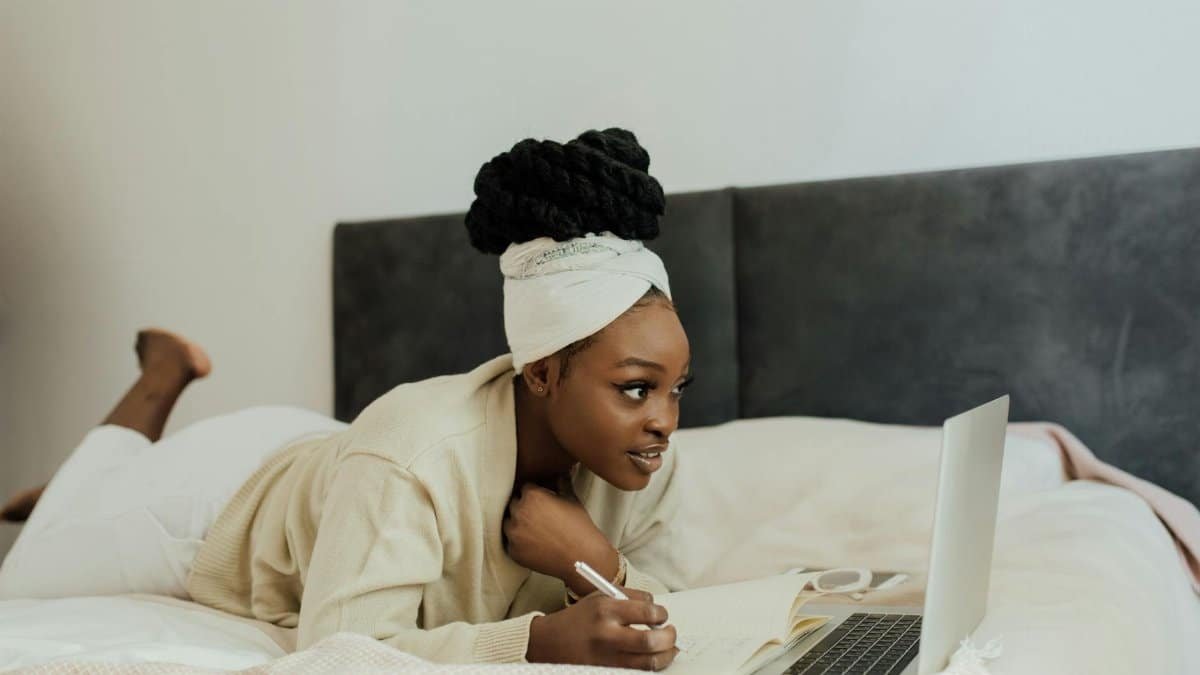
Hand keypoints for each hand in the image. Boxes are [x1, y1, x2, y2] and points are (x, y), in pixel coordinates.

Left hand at [503, 482, 614, 583]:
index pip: (524, 488)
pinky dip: (518, 542)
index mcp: (532, 496)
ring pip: (508, 523)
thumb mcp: (572, 500)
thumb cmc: (579, 527)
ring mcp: (514, 533)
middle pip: (513, 504)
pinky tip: (533, 544)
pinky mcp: (513, 551)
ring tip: (534, 531)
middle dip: (524, 507)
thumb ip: (562, 482)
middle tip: (538, 517)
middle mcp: (519, 512)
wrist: (582, 558)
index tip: (541, 502)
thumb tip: (561, 471)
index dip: (534, 494)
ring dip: (517, 524)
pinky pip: (510, 542)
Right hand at [527, 589, 678, 670]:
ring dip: (666, 656)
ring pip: (648, 664)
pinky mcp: (606, 673)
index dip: (661, 613)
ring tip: (668, 648)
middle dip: (670, 637)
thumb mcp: (600, 596)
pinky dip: (649, 667)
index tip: (662, 615)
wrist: (551, 642)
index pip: (647, 611)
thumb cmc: (580, 618)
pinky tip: (651, 659)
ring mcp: (607, 658)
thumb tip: (658, 609)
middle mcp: (607, 635)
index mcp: (606, 610)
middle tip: (671, 632)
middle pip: (651, 642)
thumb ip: (630, 598)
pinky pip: (637, 673)